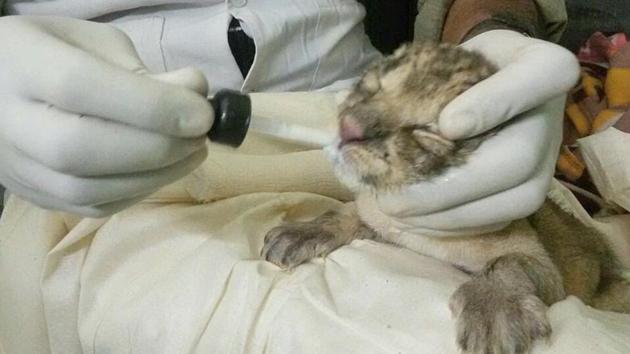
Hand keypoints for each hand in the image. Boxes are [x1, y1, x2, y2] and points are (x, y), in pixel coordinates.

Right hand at [0, 16, 212, 216]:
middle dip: (158, 147)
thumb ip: (143, 69)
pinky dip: (139, 191)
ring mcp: (17, 167)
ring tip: (192, 152)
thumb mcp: (96, 43)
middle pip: (81, 148)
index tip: (202, 114)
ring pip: (87, 189)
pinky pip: (92, 207)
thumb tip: (195, 93)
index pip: (80, 86)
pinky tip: (164, 170)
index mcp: (20, 64)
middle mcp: (8, 121)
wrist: (2, 90)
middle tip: (201, 136)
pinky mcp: (36, 197)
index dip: (149, 105)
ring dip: (156, 175)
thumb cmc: (55, 56)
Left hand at [375, 30, 579, 235]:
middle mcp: (555, 119)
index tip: (447, 125)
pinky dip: (452, 225)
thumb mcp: (449, 55)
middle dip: (448, 187)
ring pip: (511, 202)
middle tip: (393, 196)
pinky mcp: (529, 195)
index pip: (537, 78)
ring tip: (394, 211)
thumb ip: (435, 80)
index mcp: (547, 68)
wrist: (481, 89)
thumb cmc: (460, 68)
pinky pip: (498, 221)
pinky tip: (412, 220)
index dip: (491, 105)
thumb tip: (424, 129)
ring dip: (445, 215)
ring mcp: (548, 163)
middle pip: (518, 162)